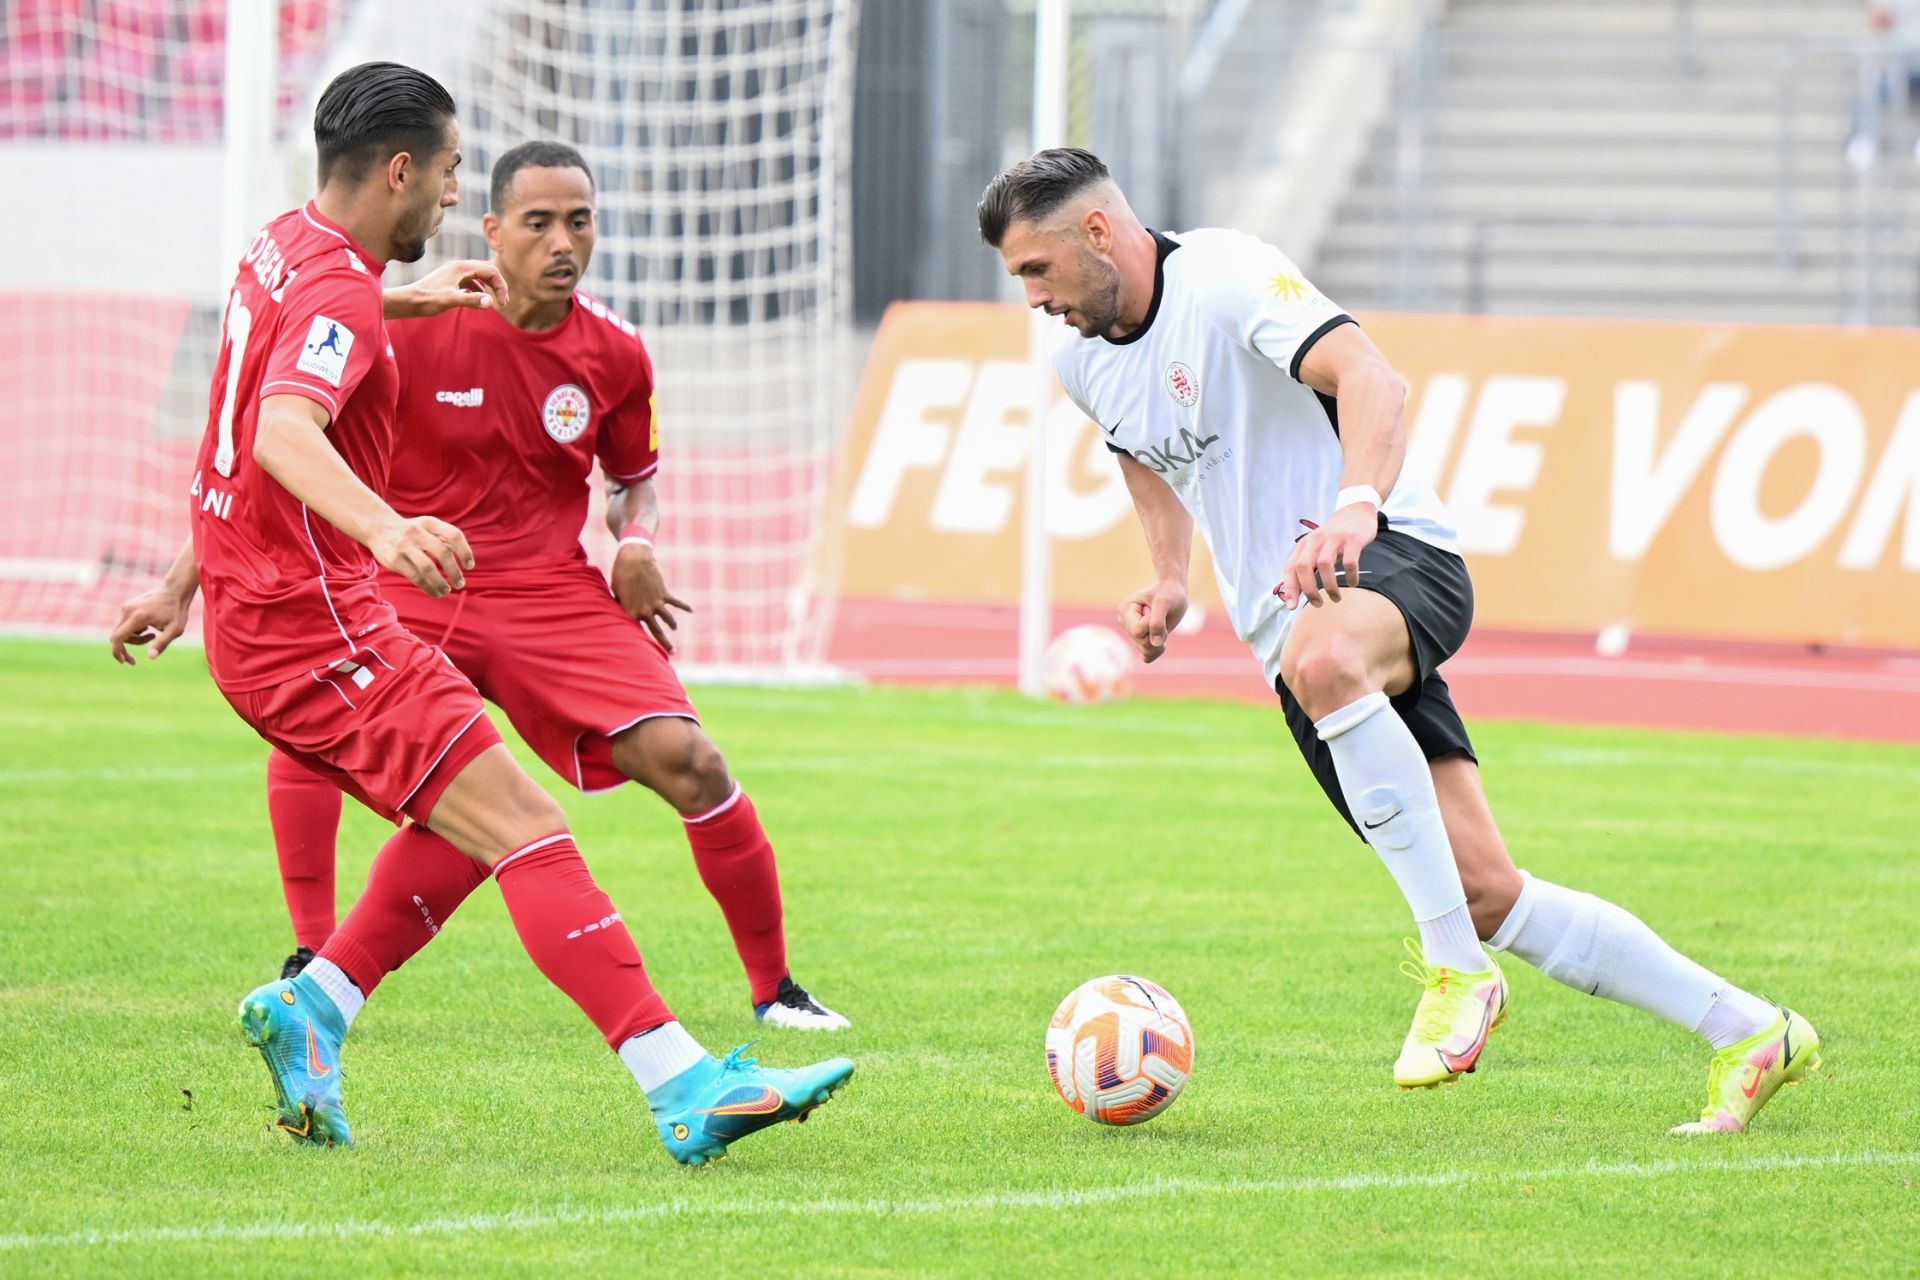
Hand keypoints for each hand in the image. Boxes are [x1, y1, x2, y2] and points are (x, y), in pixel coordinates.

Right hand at [109, 585, 191, 663]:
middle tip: (135, 659)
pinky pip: (124, 624)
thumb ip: (162, 643)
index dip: (117, 651)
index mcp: (137, 617)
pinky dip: (133, 631)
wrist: (175, 589)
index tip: (124, 662)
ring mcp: (126, 607)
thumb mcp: (175, 629)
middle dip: (125, 648)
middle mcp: (127, 610)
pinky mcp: (128, 606)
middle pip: (116, 636)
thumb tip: (151, 657)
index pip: (118, 637)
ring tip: (153, 635)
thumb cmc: (177, 610)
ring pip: (120, 631)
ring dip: (133, 638)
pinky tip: (149, 627)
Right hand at [369, 515, 473, 597]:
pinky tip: (436, 592)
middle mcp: (418, 532)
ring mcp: (405, 546)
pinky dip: (428, 588)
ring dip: (441, 583)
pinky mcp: (395, 560)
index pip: (454, 535)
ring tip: (447, 591)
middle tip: (460, 583)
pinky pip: (416, 577)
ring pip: (428, 568)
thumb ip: (445, 539)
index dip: (465, 552)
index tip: (470, 566)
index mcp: (430, 523)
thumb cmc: (412, 532)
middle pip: (443, 552)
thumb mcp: (427, 527)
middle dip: (454, 571)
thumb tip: (466, 560)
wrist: (378, 528)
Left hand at [386, 260, 507, 317]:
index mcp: (461, 267)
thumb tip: (490, 302)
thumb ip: (470, 300)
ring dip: (490, 287)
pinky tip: (478, 299)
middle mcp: (459, 266)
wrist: (408, 300)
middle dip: (498, 285)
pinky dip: (479, 288)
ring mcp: (455, 272)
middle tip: (503, 302)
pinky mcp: (451, 279)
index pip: (491, 271)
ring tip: (494, 302)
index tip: (502, 304)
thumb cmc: (427, 300)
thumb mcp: (450, 300)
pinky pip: (471, 280)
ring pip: (480, 275)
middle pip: (488, 270)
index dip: (501, 286)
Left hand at [611, 542, 691, 651]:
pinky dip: (684, 606)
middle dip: (665, 643)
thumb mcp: (617, 593)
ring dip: (672, 624)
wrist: (634, 561)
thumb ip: (621, 605)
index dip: (639, 640)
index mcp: (631, 613)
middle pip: (657, 631)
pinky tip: (691, 610)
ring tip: (674, 628)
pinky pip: (676, 603)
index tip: (644, 649)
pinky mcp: (664, 593)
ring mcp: (657, 603)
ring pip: (668, 619)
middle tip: (672, 653)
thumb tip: (619, 611)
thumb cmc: (621, 575)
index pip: (636, 631)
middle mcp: (645, 611)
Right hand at [1119, 579, 1187, 663]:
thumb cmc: (1169, 593)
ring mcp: (1131, 632)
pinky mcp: (1139, 640)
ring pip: (1145, 651)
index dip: (1154, 625)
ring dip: (1159, 642)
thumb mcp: (1165, 602)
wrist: (1173, 592)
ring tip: (1162, 625)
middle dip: (1158, 634)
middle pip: (1142, 643)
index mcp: (1125, 609)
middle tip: (1163, 618)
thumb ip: (1158, 622)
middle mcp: (1125, 622)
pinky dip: (1158, 650)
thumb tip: (1156, 644)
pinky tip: (1162, 638)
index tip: (1159, 611)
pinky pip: (1147, 657)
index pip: (1138, 631)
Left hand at [1275, 502, 1376, 607]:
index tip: (1292, 607)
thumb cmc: (1333, 538)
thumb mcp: (1315, 548)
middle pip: (1303, 567)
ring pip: (1325, 565)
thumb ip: (1305, 567)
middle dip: (1308, 589)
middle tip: (1318, 604)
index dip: (1290, 588)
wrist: (1356, 511)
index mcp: (1304, 545)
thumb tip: (1293, 595)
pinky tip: (1353, 583)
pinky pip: (1350, 562)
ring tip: (1336, 598)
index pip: (1290, 568)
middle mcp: (1316, 540)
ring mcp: (1335, 539)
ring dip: (1330, 586)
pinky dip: (1350, 576)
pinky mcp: (1353, 539)